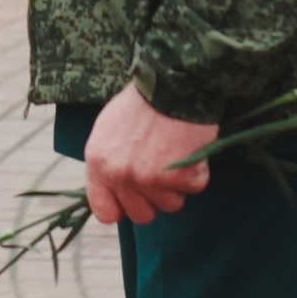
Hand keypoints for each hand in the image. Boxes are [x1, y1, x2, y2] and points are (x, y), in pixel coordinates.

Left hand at [83, 82, 215, 227]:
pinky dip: (198, 171)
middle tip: (162, 170)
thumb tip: (115, 187)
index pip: (104, 211)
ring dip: (177, 184)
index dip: (123, 207)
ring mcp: (149, 178)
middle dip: (155, 198)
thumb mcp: (109, 128)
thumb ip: (108, 162)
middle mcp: (120, 175)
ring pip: (170, 204)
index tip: (135, 198)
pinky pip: (194, 188)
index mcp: (98, 163)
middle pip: (142, 215)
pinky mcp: (179, 177)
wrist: (173, 82)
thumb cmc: (143, 101)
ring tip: (176, 153)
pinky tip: (190, 148)